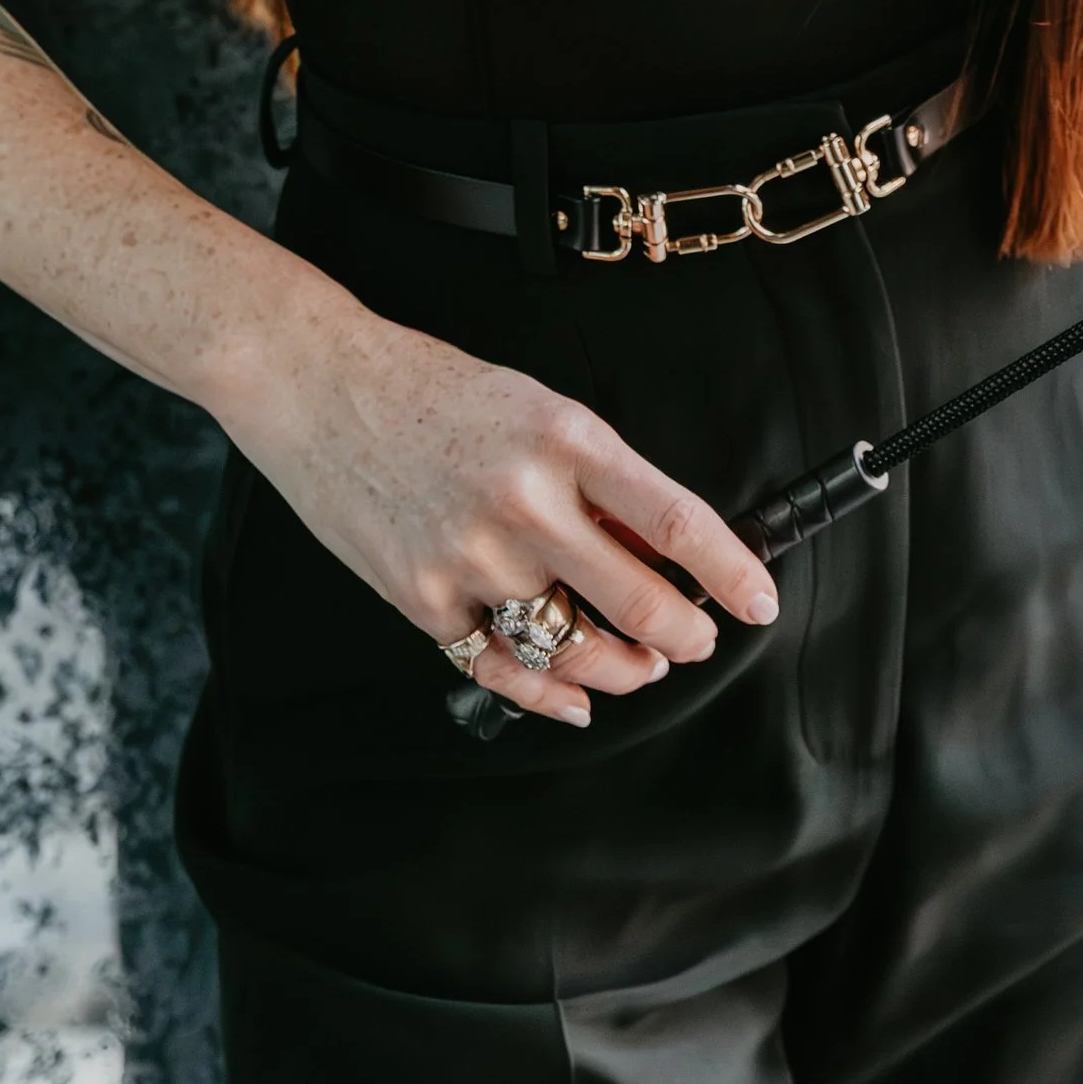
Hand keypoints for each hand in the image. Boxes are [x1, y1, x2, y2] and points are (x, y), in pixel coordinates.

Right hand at [237, 290, 778, 728]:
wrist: (323, 386)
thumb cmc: (436, 390)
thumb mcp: (536, 408)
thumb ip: (596, 479)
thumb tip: (661, 550)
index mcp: (566, 439)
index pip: (676, 520)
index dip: (731, 571)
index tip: (760, 600)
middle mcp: (525, 502)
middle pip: (636, 602)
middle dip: (684, 636)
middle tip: (698, 640)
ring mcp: (471, 557)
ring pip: (573, 649)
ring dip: (622, 669)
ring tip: (641, 665)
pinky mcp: (424, 599)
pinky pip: (502, 669)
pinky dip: (547, 695)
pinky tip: (573, 697)